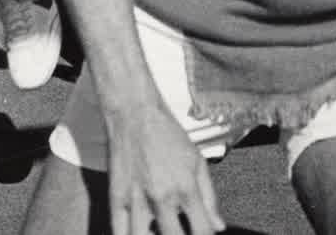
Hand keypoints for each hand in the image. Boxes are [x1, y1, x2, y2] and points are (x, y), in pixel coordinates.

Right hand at [106, 102, 224, 234]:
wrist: (135, 113)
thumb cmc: (168, 135)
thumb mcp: (197, 161)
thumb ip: (209, 198)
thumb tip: (219, 227)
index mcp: (186, 187)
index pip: (202, 232)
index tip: (201, 234)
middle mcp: (162, 196)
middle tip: (179, 231)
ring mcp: (137, 200)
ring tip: (158, 232)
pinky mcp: (116, 198)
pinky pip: (119, 232)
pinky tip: (138, 233)